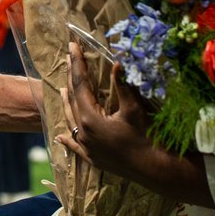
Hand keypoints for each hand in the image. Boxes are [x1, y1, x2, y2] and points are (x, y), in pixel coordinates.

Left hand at [53, 41, 151, 175]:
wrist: (155, 170)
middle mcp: (84, 133)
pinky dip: (68, 139)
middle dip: (71, 78)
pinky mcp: (93, 159)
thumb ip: (123, 85)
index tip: (71, 45)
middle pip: (73, 100)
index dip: (77, 64)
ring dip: (67, 103)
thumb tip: (117, 62)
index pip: (80, 84)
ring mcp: (87, 147)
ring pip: (71, 120)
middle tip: (68, 58)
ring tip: (62, 89)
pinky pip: (75, 146)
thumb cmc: (146, 137)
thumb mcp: (134, 108)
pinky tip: (59, 136)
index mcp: (90, 118)